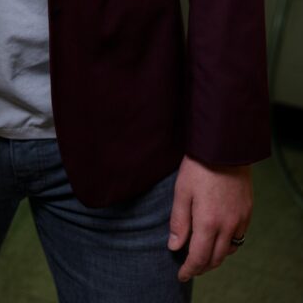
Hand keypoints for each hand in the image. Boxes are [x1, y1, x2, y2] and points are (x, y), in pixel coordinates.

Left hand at [168, 155, 252, 281]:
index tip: (181, 275)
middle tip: (190, 268)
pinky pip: (239, 237)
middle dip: (202, 267)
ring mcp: (240, 219)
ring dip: (216, 256)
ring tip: (203, 254)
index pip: (199, 257)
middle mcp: (227, 225)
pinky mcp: (247, 211)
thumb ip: (179, 222)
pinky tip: (218, 238)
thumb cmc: (199, 167)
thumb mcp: (181, 191)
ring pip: (229, 250)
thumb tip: (174, 247)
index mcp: (208, 222)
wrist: (225, 147)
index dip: (190, 269)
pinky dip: (228, 244)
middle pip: (216, 258)